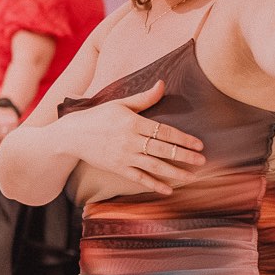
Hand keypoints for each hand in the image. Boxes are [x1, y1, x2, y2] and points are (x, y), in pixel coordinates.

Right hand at [63, 80, 206, 194]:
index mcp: (133, 122)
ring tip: (191, 177)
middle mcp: (130, 141)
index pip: (164, 131)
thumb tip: (162, 84)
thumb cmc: (97, 116)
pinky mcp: (117, 168)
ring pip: (154, 166)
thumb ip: (144, 98)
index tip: (199, 144)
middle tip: (202, 161)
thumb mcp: (120, 104)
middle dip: (184, 156)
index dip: (183, 138)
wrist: (72, 135)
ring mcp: (124, 156)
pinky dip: (154, 184)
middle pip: (163, 149)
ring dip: (175, 172)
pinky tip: (167, 190)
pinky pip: (139, 178)